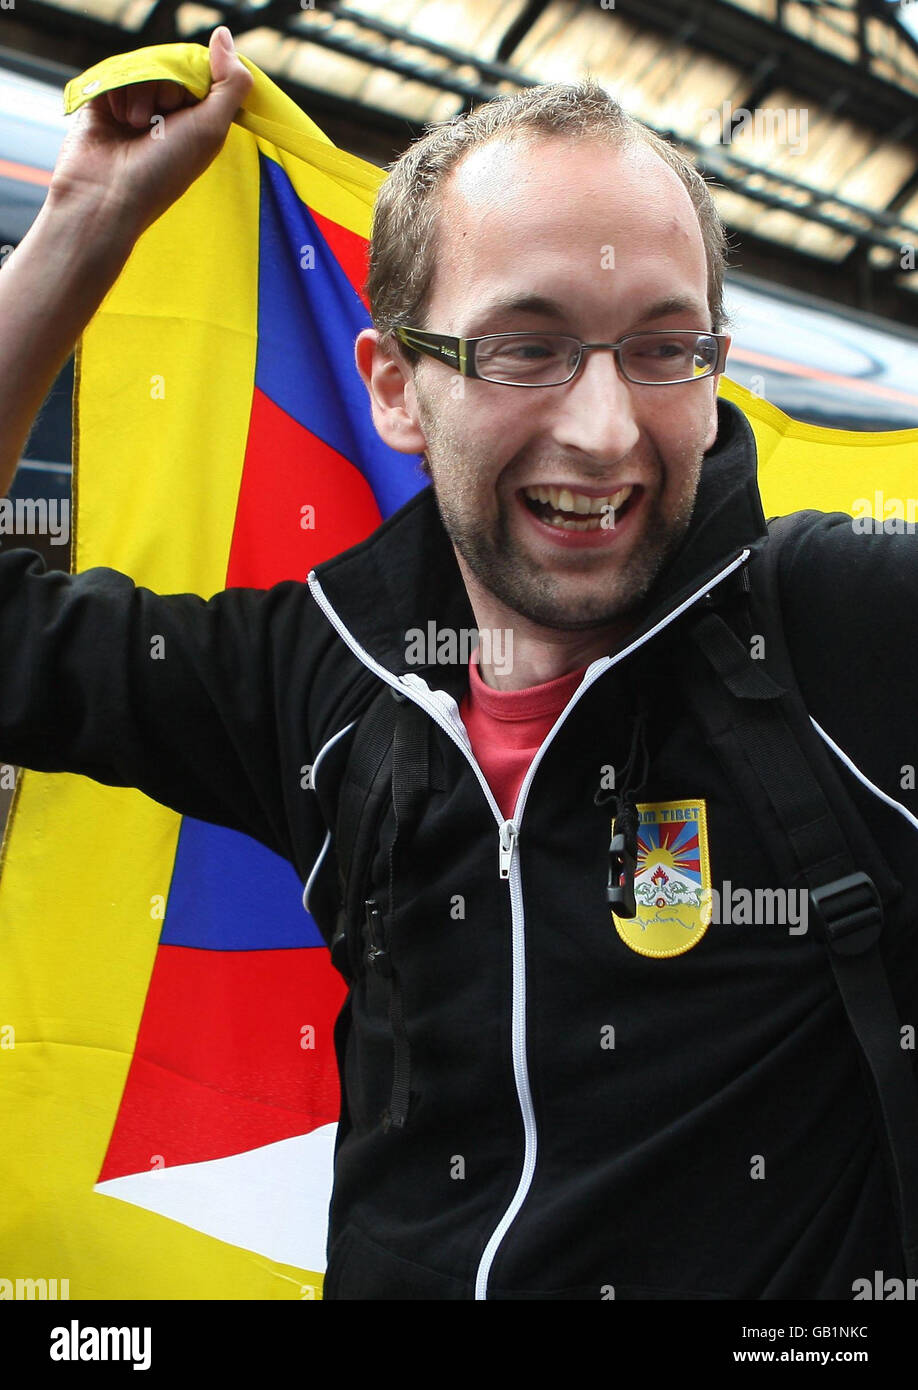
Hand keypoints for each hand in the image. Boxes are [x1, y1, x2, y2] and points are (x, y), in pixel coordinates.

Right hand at [46, 27, 253, 243]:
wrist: (106, 194)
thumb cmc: (163, 171)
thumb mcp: (210, 129)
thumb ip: (231, 83)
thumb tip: (224, 36)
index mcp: (196, 120)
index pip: (202, 72)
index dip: (196, 78)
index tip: (189, 104)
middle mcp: (167, 112)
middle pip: (172, 64)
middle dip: (167, 87)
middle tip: (160, 121)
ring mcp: (135, 105)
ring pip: (143, 65)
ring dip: (141, 91)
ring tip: (135, 124)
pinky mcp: (105, 99)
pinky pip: (115, 70)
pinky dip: (117, 89)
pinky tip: (116, 117)